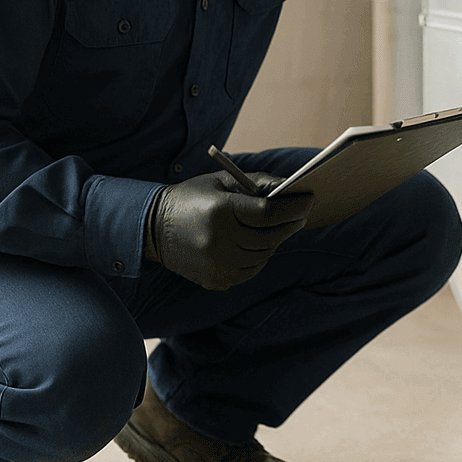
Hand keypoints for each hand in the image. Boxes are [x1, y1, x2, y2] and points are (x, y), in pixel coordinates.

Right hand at [144, 171, 315, 289]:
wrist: (152, 228)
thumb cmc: (192, 198)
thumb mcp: (222, 181)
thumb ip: (258, 183)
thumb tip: (290, 187)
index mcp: (220, 211)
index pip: (269, 212)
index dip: (294, 207)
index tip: (309, 200)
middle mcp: (218, 241)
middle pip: (270, 237)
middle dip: (291, 224)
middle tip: (302, 215)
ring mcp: (216, 264)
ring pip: (263, 256)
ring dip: (276, 241)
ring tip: (280, 227)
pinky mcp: (215, 280)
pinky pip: (250, 271)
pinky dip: (260, 257)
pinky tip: (259, 244)